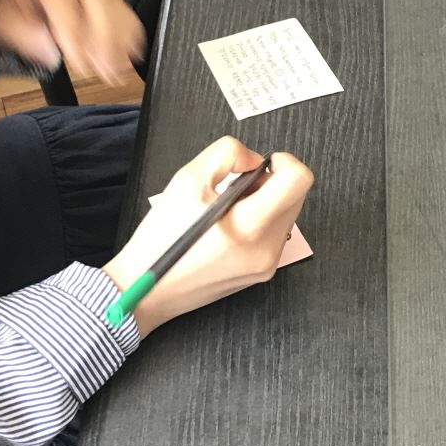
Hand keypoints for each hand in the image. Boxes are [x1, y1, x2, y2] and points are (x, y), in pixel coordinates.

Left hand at [0, 0, 143, 82]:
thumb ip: (18, 31)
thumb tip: (48, 50)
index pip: (64, 1)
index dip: (74, 34)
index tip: (81, 63)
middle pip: (99, 2)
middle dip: (106, 40)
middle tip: (107, 72)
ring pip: (115, 8)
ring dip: (121, 42)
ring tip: (118, 72)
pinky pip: (123, 10)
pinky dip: (130, 33)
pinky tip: (132, 54)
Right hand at [103, 137, 314, 333]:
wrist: (148, 290)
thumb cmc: (162, 238)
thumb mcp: (186, 179)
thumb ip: (227, 154)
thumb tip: (255, 159)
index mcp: (248, 225)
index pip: (298, 181)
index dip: (285, 161)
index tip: (264, 162)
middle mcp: (266, 248)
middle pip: (296, 196)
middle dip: (271, 181)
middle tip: (235, 185)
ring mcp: (267, 264)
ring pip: (288, 214)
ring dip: (266, 200)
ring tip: (227, 208)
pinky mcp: (262, 272)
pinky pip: (275, 233)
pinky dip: (260, 220)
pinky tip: (229, 226)